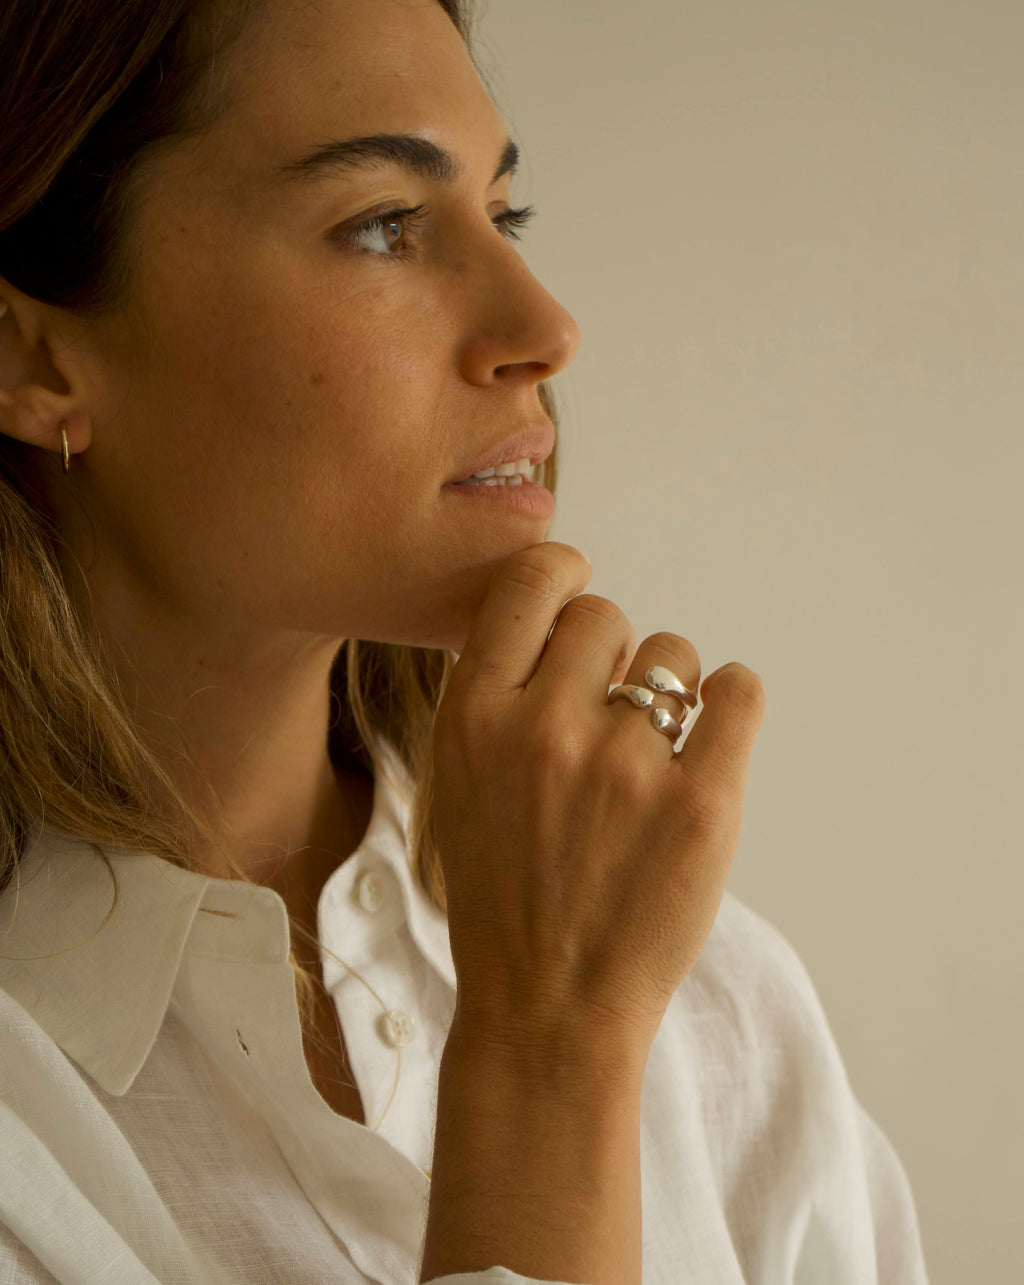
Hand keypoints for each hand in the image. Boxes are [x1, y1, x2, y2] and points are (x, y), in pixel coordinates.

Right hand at [430, 541, 765, 1058]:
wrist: (546, 1008)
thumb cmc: (499, 898)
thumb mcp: (453, 787)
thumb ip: (491, 702)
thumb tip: (550, 626)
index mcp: (473, 718)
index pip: (527, 585)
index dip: (561, 573)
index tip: (578, 583)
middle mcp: (545, 729)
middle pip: (605, 617)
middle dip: (613, 653)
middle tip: (612, 713)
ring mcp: (626, 767)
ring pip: (674, 655)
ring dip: (669, 689)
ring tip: (653, 752)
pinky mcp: (701, 803)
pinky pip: (738, 693)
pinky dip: (733, 698)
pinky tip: (718, 721)